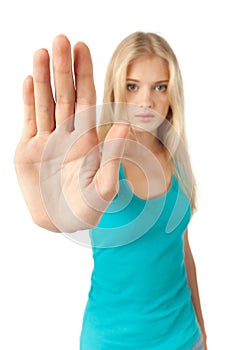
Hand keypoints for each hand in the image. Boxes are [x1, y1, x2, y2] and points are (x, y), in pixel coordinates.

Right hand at [14, 35, 128, 232]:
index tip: (82, 48)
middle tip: (60, 39)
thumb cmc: (86, 210)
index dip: (84, 74)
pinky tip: (27, 80)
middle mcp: (67, 134)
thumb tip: (125, 121)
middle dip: (62, 68)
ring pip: (45, 102)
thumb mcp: (104, 186)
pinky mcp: (28, 150)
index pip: (86, 100)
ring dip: (42, 78)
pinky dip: (27, 101)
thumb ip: (114, 154)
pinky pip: (29, 120)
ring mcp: (47, 140)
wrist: (60, 223)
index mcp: (87, 139)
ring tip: (41, 51)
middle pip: (65, 95)